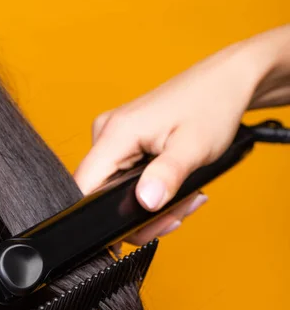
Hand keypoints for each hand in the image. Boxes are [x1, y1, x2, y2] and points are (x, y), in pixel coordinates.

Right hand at [75, 26, 289, 243]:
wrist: (225, 82)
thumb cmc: (211, 104)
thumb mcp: (194, 147)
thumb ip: (167, 175)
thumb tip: (145, 202)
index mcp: (116, 133)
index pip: (85, 188)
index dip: (103, 218)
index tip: (138, 228)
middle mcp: (107, 134)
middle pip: (101, 196)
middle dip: (142, 215)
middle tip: (177, 213)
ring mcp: (114, 138)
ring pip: (116, 191)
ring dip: (151, 205)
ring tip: (184, 198)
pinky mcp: (125, 142)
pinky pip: (125, 178)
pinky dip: (151, 189)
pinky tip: (175, 186)